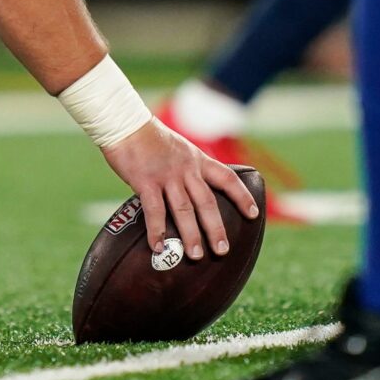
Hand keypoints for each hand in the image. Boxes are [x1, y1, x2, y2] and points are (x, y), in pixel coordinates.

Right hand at [102, 120, 259, 262]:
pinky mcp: (145, 181)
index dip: (242, 197)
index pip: (227, 178)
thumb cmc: (149, 138)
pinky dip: (157, 231)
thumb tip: (190, 191)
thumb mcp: (179, 148)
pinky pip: (154, 211)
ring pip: (184, 210)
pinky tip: (158, 247)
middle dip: (216, 228)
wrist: (125, 123)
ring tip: (196, 256)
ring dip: (191, 235)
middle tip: (222, 250)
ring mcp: (167, 176)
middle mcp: (186, 169)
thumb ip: (187, 168)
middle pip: (207, 202)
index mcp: (197, 159)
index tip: (253, 214)